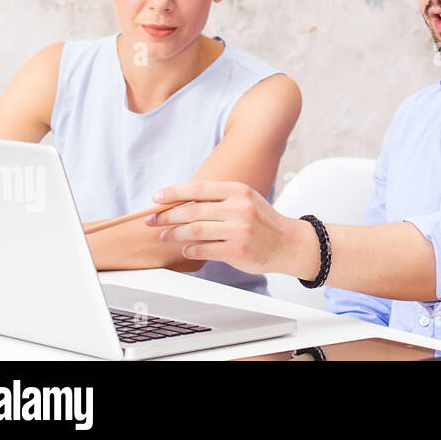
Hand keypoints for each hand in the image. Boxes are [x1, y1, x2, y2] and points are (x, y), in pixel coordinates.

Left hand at [146, 181, 319, 278]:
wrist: (288, 243)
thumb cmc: (262, 222)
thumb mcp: (245, 201)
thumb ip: (219, 200)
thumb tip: (182, 202)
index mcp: (239, 191)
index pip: (199, 188)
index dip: (174, 192)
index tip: (156, 197)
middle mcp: (239, 208)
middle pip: (192, 210)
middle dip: (167, 216)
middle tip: (152, 220)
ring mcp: (239, 230)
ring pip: (194, 230)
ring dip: (174, 233)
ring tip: (165, 236)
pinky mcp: (237, 250)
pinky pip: (203, 249)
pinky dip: (189, 249)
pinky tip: (185, 249)